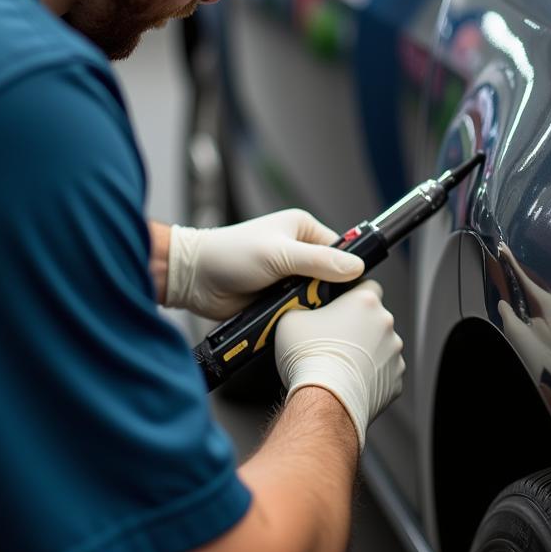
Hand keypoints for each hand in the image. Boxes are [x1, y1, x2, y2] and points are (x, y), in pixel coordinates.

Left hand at [163, 210, 363, 319]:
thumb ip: (319, 261)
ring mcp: (288, 276)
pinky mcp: (277, 298)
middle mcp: (298, 251)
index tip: (352, 291)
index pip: (340, 250)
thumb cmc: (231, 254)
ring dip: (309, 307)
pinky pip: (298, 310)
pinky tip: (293, 322)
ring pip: (315, 297)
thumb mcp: (279, 255)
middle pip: (330, 277)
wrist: (195, 279)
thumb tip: (355, 267)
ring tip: (300, 312)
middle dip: (325, 293)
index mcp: (303, 229)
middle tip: (318, 304)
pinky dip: (296, 317)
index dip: (347, 270)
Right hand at [275, 280, 404, 450]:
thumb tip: (301, 311)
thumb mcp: (290, 319)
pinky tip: (351, 379)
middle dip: (358, 324)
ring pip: (381, 345)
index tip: (341, 302)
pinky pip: (384, 372)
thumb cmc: (310, 359)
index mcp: (364, 301)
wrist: (324, 401)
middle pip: (374, 316)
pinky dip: (371, 375)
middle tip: (335, 336)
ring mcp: (393, 353)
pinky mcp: (395, 380)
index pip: (367, 283)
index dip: (352, 292)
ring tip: (342, 362)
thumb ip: (303, 307)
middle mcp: (384, 323)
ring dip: (367, 350)